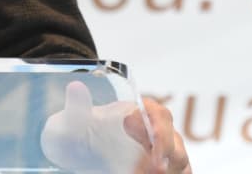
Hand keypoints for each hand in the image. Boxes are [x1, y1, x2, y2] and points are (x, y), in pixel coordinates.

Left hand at [40, 82, 190, 173]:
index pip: (157, 113)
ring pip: (180, 158)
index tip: (151, 145)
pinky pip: (178, 172)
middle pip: (174, 138)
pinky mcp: (157, 166)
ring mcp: (158, 151)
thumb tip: (76, 86)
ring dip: (171, 168)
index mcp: (135, 111)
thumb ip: (76, 107)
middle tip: (153, 170)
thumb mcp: (71, 121)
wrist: (75, 151)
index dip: (159, 128)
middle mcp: (152, 129)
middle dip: (167, 154)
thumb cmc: (75, 132)